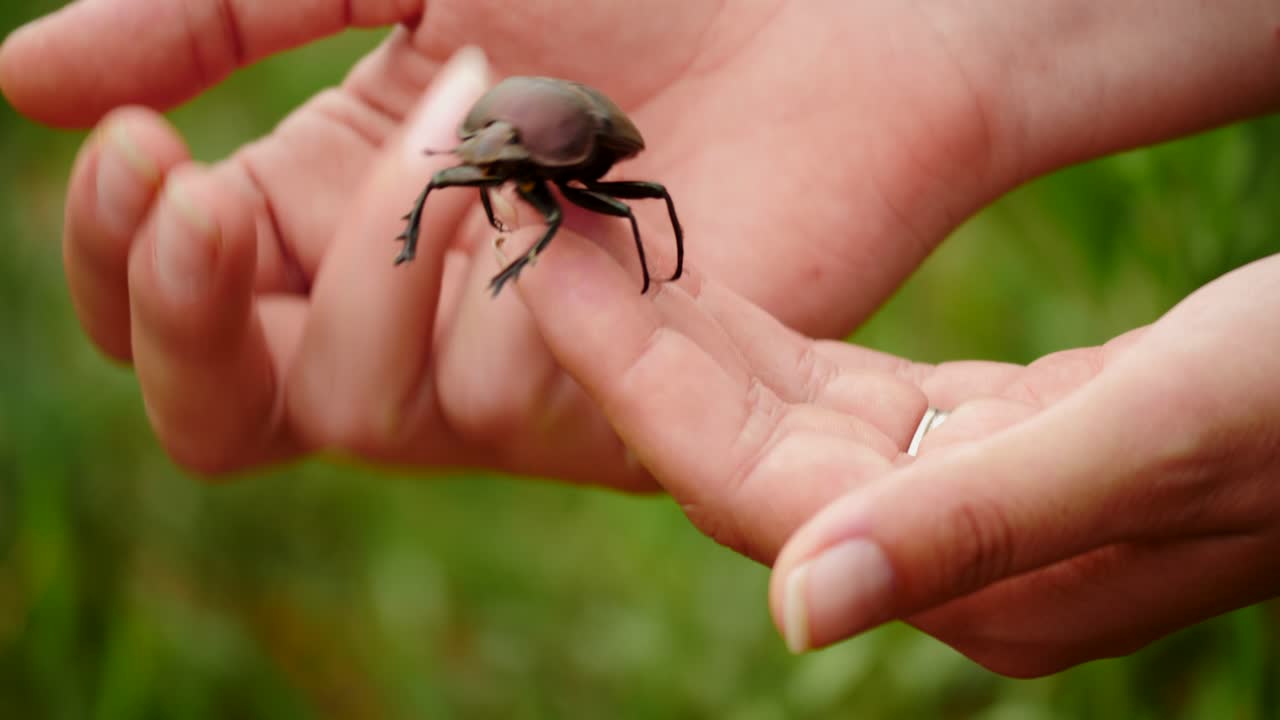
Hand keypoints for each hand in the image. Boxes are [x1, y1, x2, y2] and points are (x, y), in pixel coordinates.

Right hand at [0, 0, 1004, 480]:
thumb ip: (215, 12)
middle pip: (218, 411)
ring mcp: (506, 367)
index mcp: (333, 205)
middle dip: (174, 308)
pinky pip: (496, 402)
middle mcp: (403, 307)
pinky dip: (509, 289)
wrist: (835, 4)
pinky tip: (574, 193)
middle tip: (191, 184)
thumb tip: (20, 85)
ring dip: (383, 249)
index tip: (132, 138)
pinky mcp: (612, 405)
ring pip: (351, 408)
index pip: (166, 299)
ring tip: (493, 109)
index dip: (114, 250)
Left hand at [513, 224, 1279, 675]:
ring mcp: (976, 500)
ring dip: (696, 334)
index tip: (547, 273)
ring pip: (788, 416)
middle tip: (547, 235)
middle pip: (745, 450)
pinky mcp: (1006, 438)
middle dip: (640, 344)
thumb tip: (801, 612)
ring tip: (606, 245)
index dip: (635, 379)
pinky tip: (715, 290)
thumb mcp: (1173, 437)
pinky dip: (777, 341)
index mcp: (979, 581)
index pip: (746, 486)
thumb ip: (988, 524)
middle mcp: (956, 558)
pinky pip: (853, 395)